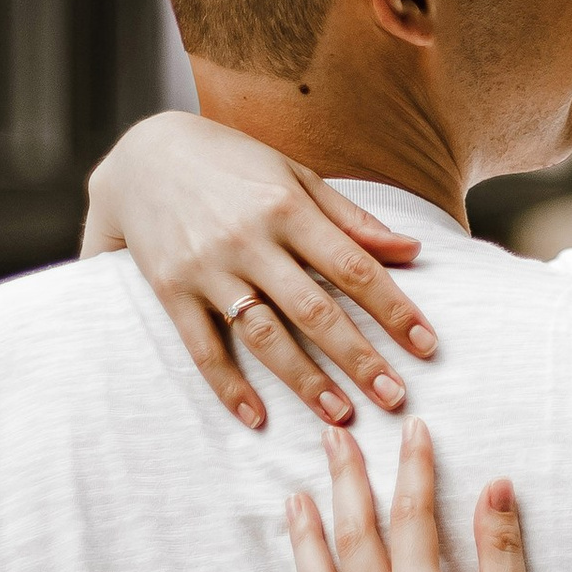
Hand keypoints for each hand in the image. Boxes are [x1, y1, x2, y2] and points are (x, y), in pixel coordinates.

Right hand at [82, 111, 430, 430]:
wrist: (143, 154)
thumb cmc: (231, 162)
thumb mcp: (293, 174)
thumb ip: (350, 218)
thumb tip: (411, 251)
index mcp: (286, 207)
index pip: (354, 267)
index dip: (394, 309)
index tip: (428, 345)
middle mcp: (249, 240)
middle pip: (315, 310)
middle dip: (360, 358)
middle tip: (396, 398)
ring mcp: (207, 268)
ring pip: (264, 336)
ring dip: (305, 381)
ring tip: (341, 416)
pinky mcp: (171, 291)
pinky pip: (202, 348)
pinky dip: (228, 387)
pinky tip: (257, 417)